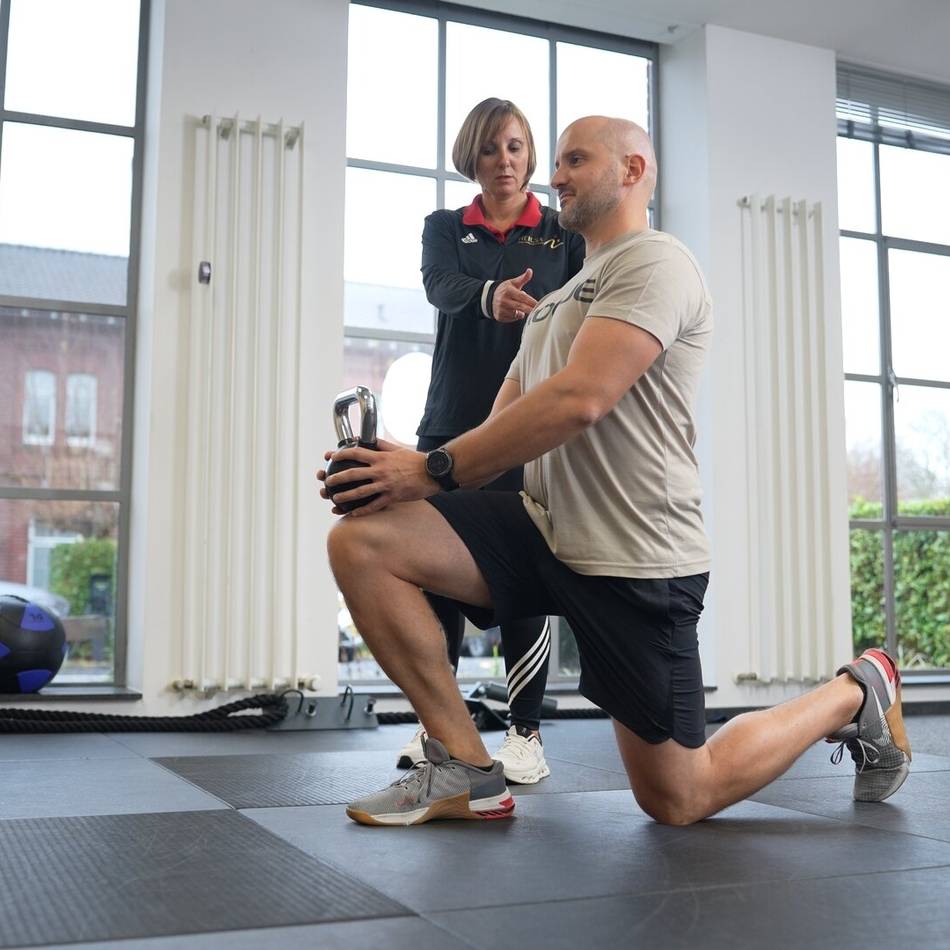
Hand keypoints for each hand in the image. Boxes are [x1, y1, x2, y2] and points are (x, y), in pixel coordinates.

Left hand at [318, 438, 437, 515]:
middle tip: (327, 481)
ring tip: (335, 499)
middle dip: (337, 477)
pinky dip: (362, 510)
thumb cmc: (415, 460)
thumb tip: (365, 439)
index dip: (341, 454)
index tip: (332, 456)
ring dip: (345, 496)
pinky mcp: (393, 497)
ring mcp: (386, 485)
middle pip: (353, 474)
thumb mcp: (397, 448)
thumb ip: (380, 444)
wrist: (432, 473)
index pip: (356, 453)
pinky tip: (353, 514)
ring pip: (361, 492)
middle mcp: (381, 471)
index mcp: (381, 457)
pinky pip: (374, 505)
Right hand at [492, 268, 537, 322]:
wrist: (489, 298)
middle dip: (530, 310)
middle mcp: (503, 300)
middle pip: (520, 306)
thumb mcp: (513, 283)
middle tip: (537, 311)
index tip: (538, 304)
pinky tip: (513, 311)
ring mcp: (501, 309)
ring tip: (518, 307)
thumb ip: (523, 278)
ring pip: (517, 314)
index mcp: (508, 291)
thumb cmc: (505, 290)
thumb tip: (530, 271)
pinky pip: (513, 319)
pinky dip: (515, 316)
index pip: (522, 297)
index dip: (531, 301)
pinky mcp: (500, 316)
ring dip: (522, 312)